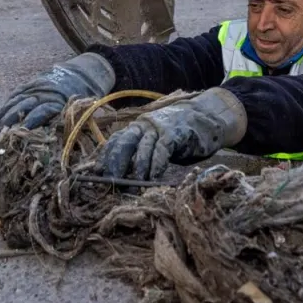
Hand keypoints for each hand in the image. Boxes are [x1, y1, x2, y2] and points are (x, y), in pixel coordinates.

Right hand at [0, 53, 114, 132]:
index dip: (32, 120)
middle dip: (9, 121)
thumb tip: (63, 145)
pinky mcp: (30, 84)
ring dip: (2, 116)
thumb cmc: (86, 97)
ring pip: (15, 101)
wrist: (84, 72)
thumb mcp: (85, 110)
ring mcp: (35, 87)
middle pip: (23, 106)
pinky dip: (4, 107)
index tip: (21, 131)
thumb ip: (72, 123)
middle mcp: (44, 92)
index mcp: (59, 99)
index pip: (43, 110)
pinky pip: (14, 96)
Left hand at [98, 88, 246, 180]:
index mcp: (137, 127)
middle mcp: (144, 125)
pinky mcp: (175, 133)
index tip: (95, 174)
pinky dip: (156, 165)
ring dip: (136, 169)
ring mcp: (159, 127)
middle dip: (115, 164)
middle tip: (109, 182)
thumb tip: (124, 176)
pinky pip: (162, 150)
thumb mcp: (157, 141)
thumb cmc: (180, 135)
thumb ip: (142, 153)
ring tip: (131, 186)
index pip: (115, 141)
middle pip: (123, 143)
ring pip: (142, 148)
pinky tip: (153, 178)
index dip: (105, 157)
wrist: (207, 117)